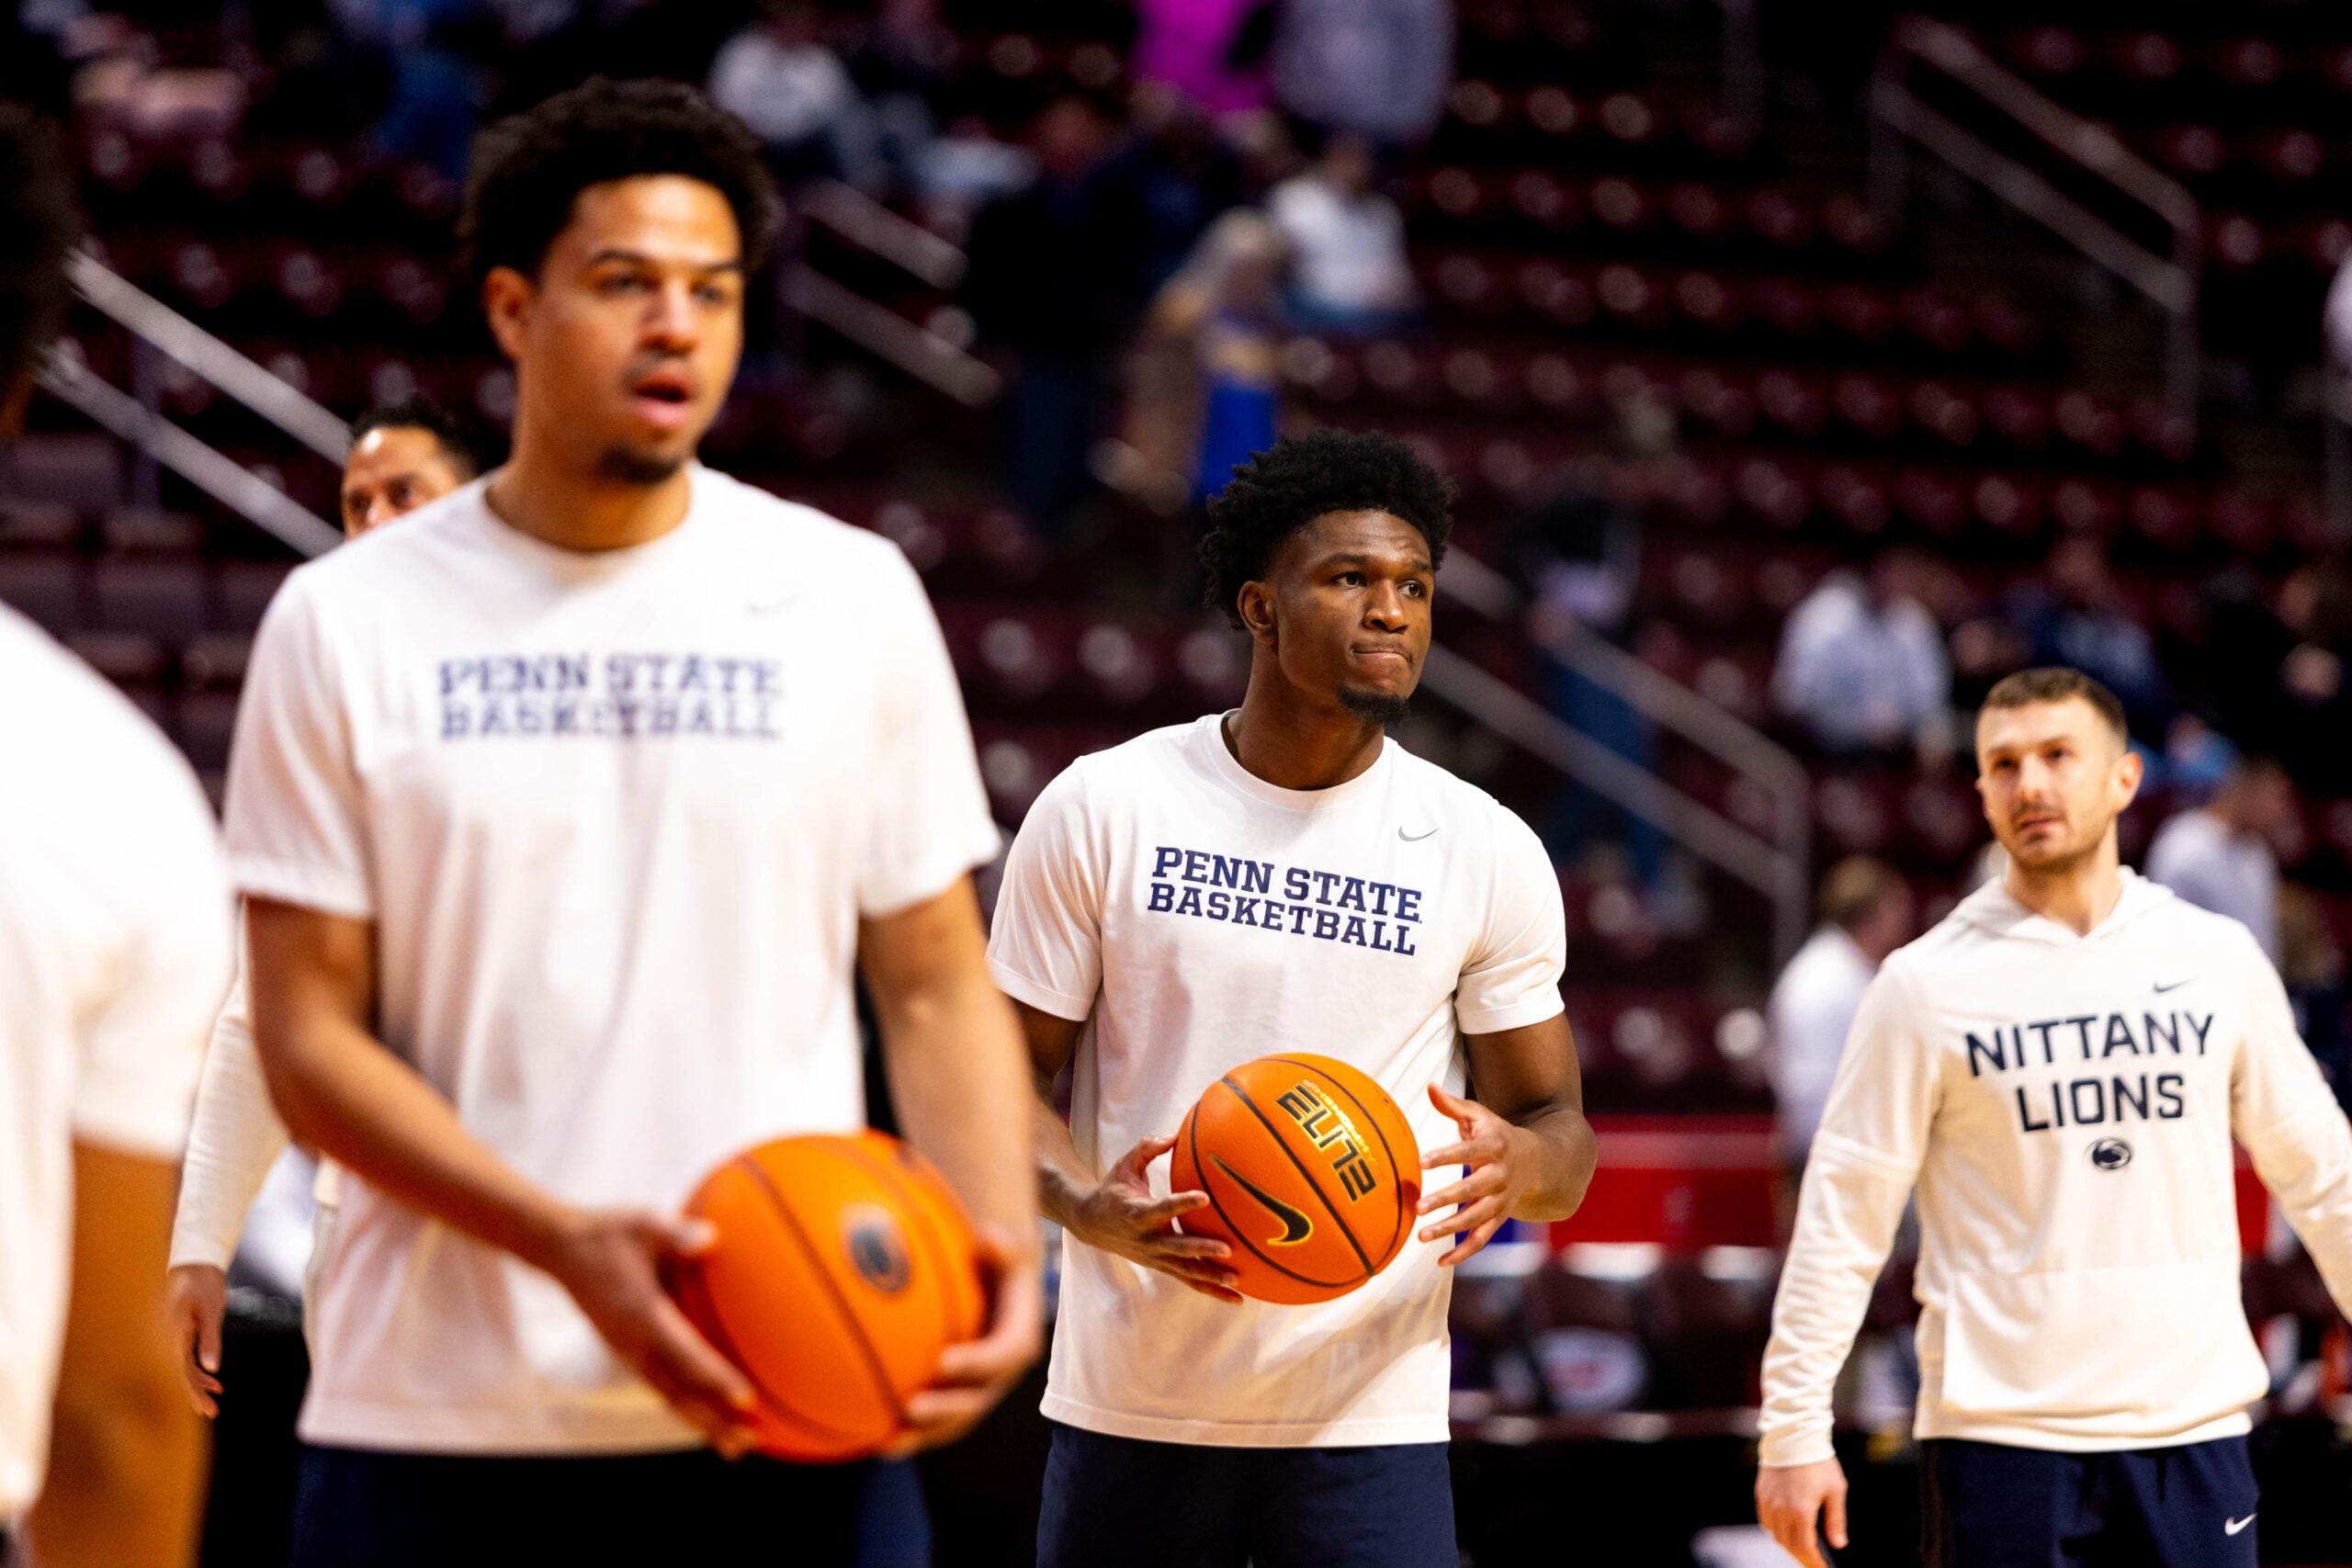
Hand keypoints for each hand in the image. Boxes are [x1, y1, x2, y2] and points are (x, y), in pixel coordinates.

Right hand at [165, 1263, 228, 1416]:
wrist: (194, 1257)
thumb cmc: (203, 1280)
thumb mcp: (211, 1308)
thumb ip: (209, 1338)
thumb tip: (212, 1368)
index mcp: (169, 1331)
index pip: (175, 1370)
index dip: (188, 1392)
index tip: (202, 1409)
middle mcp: (163, 1335)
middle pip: (174, 1373)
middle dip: (192, 1394)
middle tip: (211, 1412)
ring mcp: (168, 1334)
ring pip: (178, 1366)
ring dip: (196, 1383)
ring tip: (215, 1400)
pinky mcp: (176, 1331)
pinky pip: (182, 1356)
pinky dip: (197, 1368)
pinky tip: (213, 1381)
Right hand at [535, 1208, 759, 1456]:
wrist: (559, 1248)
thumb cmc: (607, 1232)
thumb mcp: (641, 1223)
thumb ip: (675, 1232)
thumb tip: (711, 1236)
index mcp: (641, 1314)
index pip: (684, 1354)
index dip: (715, 1378)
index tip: (746, 1398)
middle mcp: (633, 1343)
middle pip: (677, 1392)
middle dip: (712, 1421)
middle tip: (747, 1443)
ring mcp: (628, 1351)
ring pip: (669, 1396)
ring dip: (702, 1422)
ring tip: (737, 1446)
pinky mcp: (627, 1351)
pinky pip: (661, 1384)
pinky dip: (687, 1404)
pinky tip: (711, 1413)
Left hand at [890, 1223, 1044, 1454]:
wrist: (997, 1288)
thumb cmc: (994, 1264)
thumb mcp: (1004, 1250)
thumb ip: (1002, 1248)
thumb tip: (991, 1238)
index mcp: (1018, 1339)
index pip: (1004, 1355)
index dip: (977, 1363)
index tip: (944, 1361)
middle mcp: (1000, 1373)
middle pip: (977, 1401)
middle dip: (945, 1411)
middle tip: (911, 1408)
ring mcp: (977, 1391)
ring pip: (953, 1422)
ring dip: (922, 1436)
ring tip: (886, 1443)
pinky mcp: (955, 1399)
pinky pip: (934, 1422)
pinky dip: (907, 1433)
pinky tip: (869, 1438)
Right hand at [1067, 1134, 1239, 1302]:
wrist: (1092, 1224)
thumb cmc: (1113, 1189)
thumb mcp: (1125, 1165)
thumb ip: (1147, 1148)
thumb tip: (1174, 1134)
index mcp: (1138, 1213)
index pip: (1163, 1208)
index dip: (1182, 1203)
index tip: (1204, 1197)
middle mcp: (1147, 1240)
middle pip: (1178, 1248)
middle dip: (1202, 1249)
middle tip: (1227, 1248)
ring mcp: (1155, 1257)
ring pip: (1186, 1271)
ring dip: (1211, 1277)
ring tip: (1237, 1281)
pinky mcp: (1163, 1267)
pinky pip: (1189, 1280)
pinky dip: (1211, 1290)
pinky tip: (1236, 1298)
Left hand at [1417, 1084, 1533, 1266]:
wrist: (1537, 1161)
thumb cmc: (1497, 1134)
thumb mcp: (1479, 1116)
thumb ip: (1453, 1106)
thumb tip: (1429, 1086)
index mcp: (1494, 1146)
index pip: (1468, 1151)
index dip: (1445, 1156)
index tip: (1421, 1162)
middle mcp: (1500, 1176)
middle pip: (1473, 1189)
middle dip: (1446, 1199)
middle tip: (1418, 1207)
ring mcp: (1501, 1200)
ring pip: (1476, 1219)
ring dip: (1450, 1229)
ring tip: (1421, 1236)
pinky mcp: (1499, 1218)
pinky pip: (1482, 1239)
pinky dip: (1464, 1252)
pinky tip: (1440, 1262)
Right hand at [1756, 1457, 1848, 1567]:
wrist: (1793, 1436)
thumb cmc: (1818, 1462)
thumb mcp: (1835, 1490)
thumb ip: (1836, 1520)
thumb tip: (1838, 1544)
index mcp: (1801, 1511)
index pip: (1806, 1548)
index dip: (1815, 1562)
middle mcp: (1782, 1510)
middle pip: (1789, 1546)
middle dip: (1802, 1558)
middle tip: (1814, 1563)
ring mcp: (1769, 1503)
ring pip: (1776, 1536)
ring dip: (1789, 1547)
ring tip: (1802, 1551)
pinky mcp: (1762, 1495)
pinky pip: (1766, 1523)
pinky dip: (1776, 1533)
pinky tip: (1786, 1533)